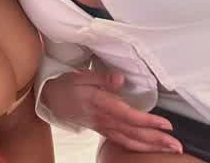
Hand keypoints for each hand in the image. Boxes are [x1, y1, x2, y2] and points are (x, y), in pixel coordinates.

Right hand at [41, 69, 182, 153]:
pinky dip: (136, 146)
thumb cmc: (65, 85)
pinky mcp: (102, 129)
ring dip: (150, 145)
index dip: (147, 121)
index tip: (165, 124)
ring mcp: (103, 126)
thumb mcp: (80, 76)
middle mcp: (103, 119)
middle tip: (175, 145)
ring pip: (129, 139)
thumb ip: (101, 78)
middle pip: (132, 132)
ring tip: (168, 148)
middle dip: (155, 140)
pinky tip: (147, 147)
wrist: (49, 98)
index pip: (128, 115)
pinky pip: (122, 141)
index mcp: (99, 104)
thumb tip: (121, 79)